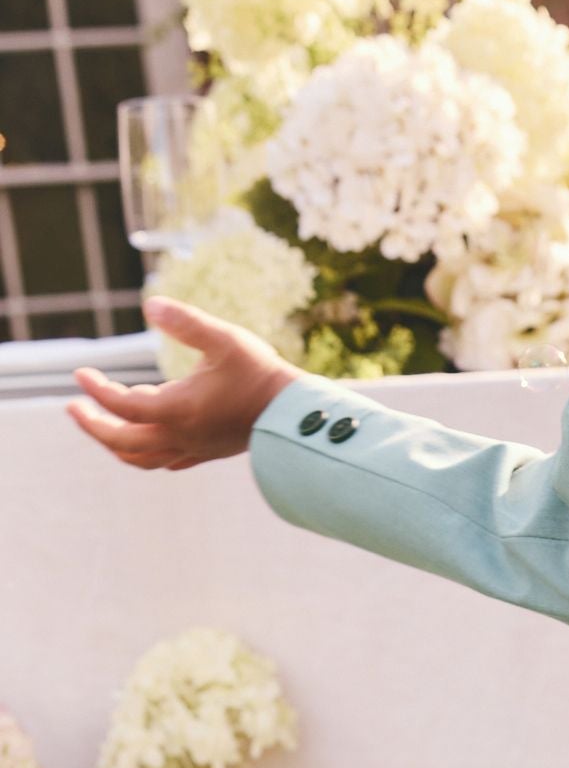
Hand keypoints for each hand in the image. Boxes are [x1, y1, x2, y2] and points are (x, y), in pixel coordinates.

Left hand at [65, 296, 296, 469]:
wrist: (295, 414)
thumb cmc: (260, 373)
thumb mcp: (224, 338)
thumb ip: (185, 321)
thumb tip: (149, 305)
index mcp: (178, 410)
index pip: (122, 405)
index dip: (97, 390)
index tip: (80, 373)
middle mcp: (181, 435)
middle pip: (122, 442)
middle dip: (93, 426)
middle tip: (74, 406)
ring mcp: (194, 448)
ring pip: (142, 458)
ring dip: (116, 445)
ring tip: (102, 427)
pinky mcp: (208, 452)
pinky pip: (167, 462)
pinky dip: (146, 454)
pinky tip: (147, 442)